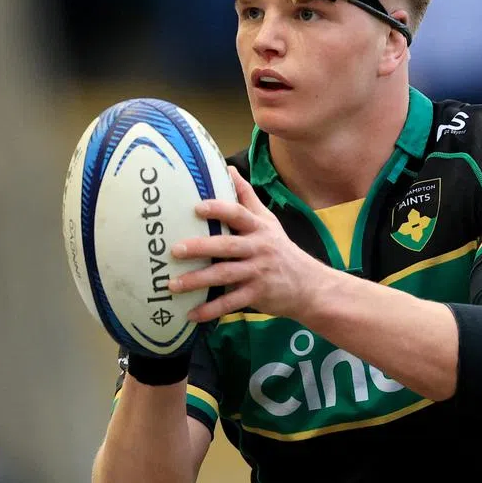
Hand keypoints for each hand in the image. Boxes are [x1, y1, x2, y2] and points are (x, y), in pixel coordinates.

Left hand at [168, 167, 328, 322]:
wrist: (309, 285)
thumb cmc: (281, 249)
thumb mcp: (268, 221)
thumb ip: (247, 197)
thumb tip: (228, 168)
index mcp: (258, 228)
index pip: (238, 214)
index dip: (218, 209)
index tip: (196, 208)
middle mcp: (259, 248)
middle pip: (227, 246)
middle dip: (200, 248)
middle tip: (174, 250)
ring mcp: (258, 272)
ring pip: (225, 275)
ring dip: (198, 281)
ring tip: (172, 285)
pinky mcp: (258, 294)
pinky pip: (231, 302)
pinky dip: (211, 310)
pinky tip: (191, 314)